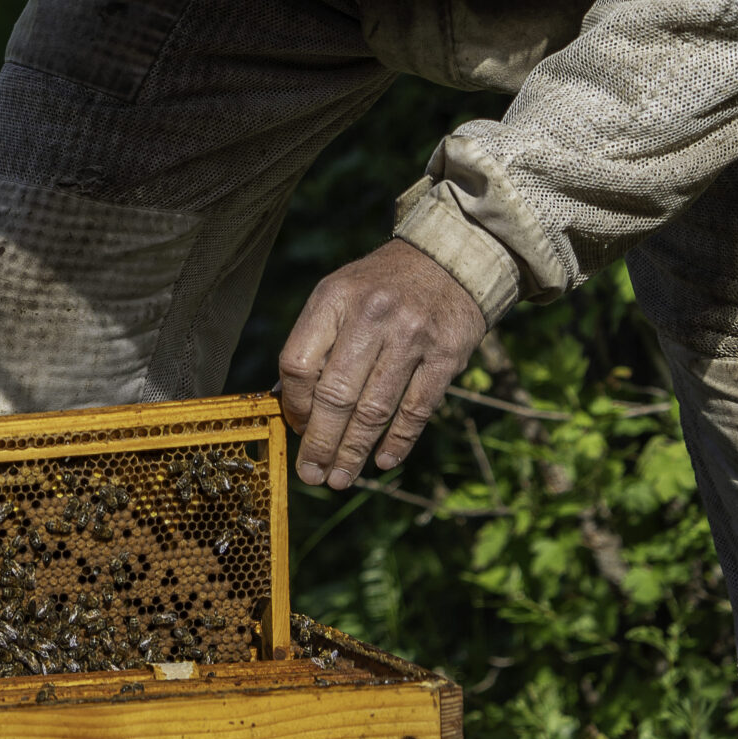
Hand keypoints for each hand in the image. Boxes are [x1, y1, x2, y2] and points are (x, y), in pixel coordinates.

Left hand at [278, 239, 484, 488]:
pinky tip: (383, 461)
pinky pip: (416, 409)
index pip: (299, 363)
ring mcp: (412, 336)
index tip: (296, 428)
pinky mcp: (447, 355)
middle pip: (335, 394)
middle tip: (311, 474)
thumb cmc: (380, 286)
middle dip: (320, 443)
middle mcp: (371, 315)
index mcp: (334, 298)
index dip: (293, 405)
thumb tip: (287, 402)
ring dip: (354, 451)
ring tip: (340, 478)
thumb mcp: (338, 296)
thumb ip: (314, 343)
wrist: (450, 259)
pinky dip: (398, 441)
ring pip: (375, 409)